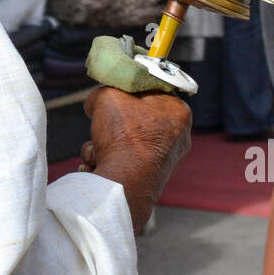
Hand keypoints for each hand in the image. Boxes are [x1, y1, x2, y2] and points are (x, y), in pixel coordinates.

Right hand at [79, 86, 190, 233]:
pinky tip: (97, 166)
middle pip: (133, 119)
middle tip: (101, 127)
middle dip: (109, 125)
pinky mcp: (148, 180)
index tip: (112, 95)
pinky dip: (106, 164)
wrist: (124, 185)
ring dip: (102, 146)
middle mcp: (178, 137)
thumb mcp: (107, 95)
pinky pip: (122, 163)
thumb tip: (95, 103)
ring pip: (124, 143)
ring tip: (97, 152)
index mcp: (178, 111)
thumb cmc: (124, 137)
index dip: (127, 91)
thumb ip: (102, 91)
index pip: (151, 89)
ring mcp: (164, 161)